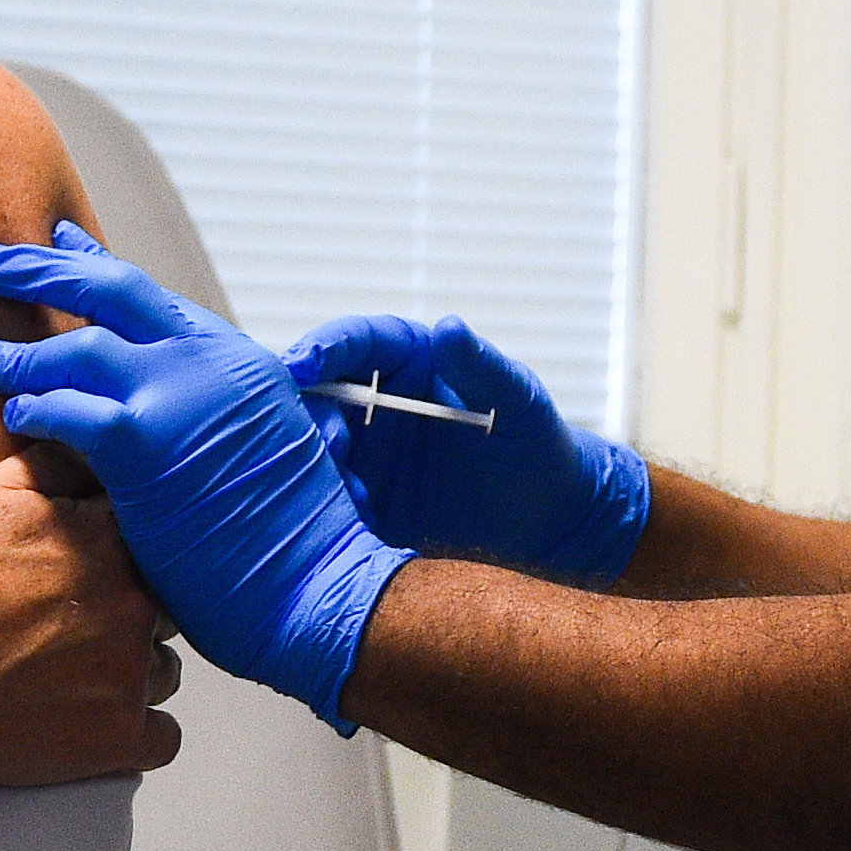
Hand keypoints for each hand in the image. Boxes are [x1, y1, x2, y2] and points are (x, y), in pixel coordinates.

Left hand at [0, 226, 405, 730]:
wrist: (316, 590)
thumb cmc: (292, 546)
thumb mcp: (264, 452)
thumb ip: (214, 420)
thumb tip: (172, 424)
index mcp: (237, 362)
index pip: (150, 298)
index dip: (94, 267)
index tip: (59, 245)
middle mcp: (208, 364)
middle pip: (108, 288)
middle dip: (40, 269)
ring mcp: (178, 398)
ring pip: (74, 347)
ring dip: (12, 349)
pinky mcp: (146, 445)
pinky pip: (67, 410)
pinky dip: (33, 406)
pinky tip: (12, 411)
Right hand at [0, 455, 181, 784]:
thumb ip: (53, 465)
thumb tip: (88, 446)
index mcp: (109, 544)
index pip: (153, 538)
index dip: (123, 555)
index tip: (97, 570)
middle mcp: (131, 605)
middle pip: (163, 606)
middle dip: (129, 614)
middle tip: (75, 626)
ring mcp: (129, 674)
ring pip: (164, 670)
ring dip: (133, 672)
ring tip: (74, 675)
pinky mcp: (119, 737)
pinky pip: (163, 738)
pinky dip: (137, 733)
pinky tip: (98, 722)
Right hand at [283, 314, 649, 584]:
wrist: (549, 517)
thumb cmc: (537, 443)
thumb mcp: (517, 400)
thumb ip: (482, 366)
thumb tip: (448, 328)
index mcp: (407, 360)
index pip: (354, 343)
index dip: (323, 349)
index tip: (301, 365)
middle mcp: (374, 403)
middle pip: (318, 396)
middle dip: (312, 415)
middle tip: (329, 442)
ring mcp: (364, 454)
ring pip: (314, 451)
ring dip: (316, 467)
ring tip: (354, 490)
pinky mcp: (363, 502)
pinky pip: (328, 503)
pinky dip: (329, 509)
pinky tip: (355, 523)